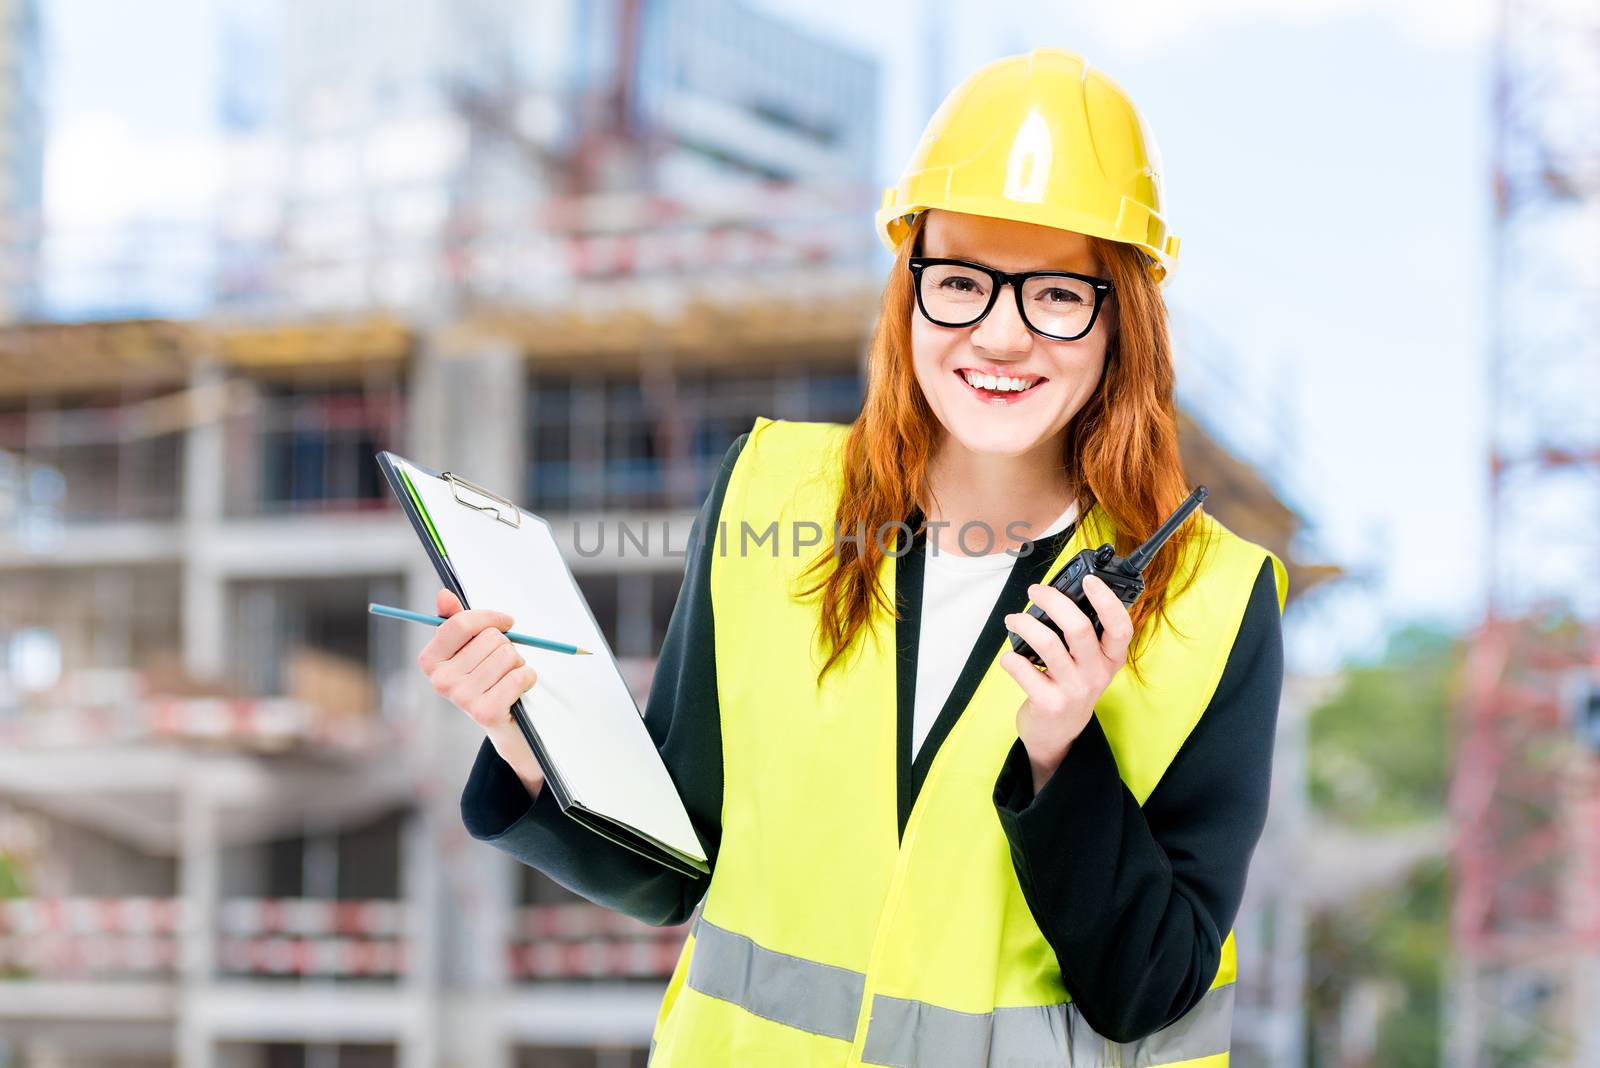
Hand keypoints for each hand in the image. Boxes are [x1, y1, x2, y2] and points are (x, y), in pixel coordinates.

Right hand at [416, 588, 545, 798]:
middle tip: (502, 666)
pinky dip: (527, 678)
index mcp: (430, 661)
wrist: (506, 725)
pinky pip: (519, 676)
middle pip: (490, 638)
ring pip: (507, 655)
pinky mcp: (485, 712)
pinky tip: (518, 690)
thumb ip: (457, 621)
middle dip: (506, 646)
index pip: (460, 623)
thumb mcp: (471, 649)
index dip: (489, 617)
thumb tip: (444, 594)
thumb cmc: (488, 679)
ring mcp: (461, 698)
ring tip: (508, 679)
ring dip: (517, 663)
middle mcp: (440, 681)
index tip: (506, 622)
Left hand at [1000, 574, 1133, 792]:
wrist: (1057, 732)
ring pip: (1047, 643)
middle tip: (1036, 591)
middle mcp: (1096, 674)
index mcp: (1110, 659)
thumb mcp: (1088, 662)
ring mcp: (1074, 690)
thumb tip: (1058, 595)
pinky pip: (1023, 669)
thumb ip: (1082, 633)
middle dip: (1053, 601)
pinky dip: (1011, 658)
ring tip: (1014, 619)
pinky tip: (1011, 657)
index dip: (1107, 600)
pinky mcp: (1049, 703)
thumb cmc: (1070, 685)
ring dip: (1024, 624)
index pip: (1120, 627)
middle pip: (1078, 627)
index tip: (1089, 580)